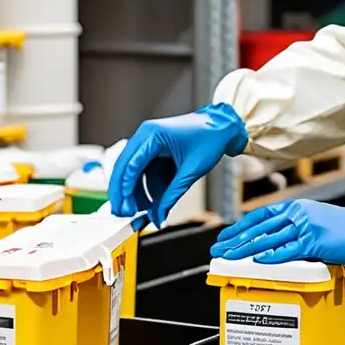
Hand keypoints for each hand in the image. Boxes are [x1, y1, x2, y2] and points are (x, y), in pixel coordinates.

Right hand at [108, 103, 247, 227]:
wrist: (222, 127)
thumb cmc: (210, 139)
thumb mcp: (191, 170)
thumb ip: (172, 195)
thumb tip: (159, 216)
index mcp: (153, 134)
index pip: (130, 164)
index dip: (125, 188)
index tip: (125, 207)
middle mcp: (145, 136)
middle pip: (123, 168)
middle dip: (122, 193)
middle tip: (124, 214)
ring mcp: (147, 142)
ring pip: (131, 172)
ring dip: (133, 193)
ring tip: (138, 213)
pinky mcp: (153, 150)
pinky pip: (142, 172)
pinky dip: (143, 188)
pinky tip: (147, 203)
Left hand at [210, 199, 344, 294]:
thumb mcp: (320, 222)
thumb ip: (299, 229)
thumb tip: (280, 243)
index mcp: (300, 207)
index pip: (263, 215)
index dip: (242, 226)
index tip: (228, 234)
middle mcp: (300, 213)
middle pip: (260, 227)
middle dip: (237, 238)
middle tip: (219, 248)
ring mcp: (307, 227)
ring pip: (268, 239)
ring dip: (246, 249)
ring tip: (230, 257)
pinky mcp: (315, 242)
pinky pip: (287, 251)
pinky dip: (271, 257)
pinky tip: (257, 261)